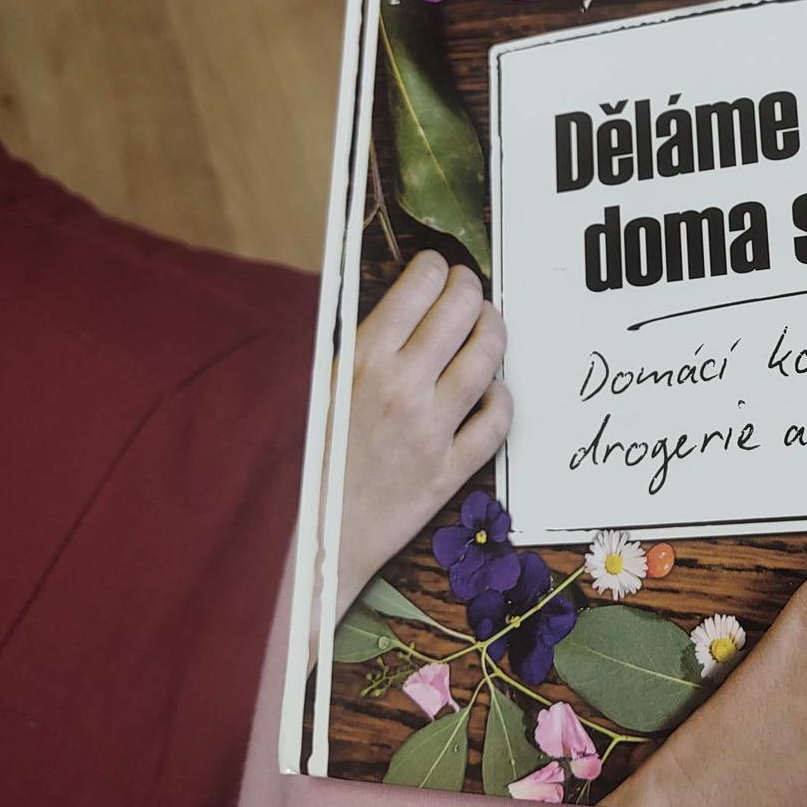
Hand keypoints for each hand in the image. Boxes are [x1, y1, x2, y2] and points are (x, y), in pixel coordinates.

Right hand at [337, 250, 511, 619]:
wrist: (310, 540)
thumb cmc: (304, 461)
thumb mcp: (312, 392)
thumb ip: (349, 348)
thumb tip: (387, 306)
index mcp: (360, 363)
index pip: (415, 292)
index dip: (433, 269)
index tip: (436, 266)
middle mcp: (402, 390)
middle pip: (459, 315)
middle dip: (470, 288)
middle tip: (468, 285)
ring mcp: (431, 431)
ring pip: (486, 362)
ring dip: (494, 331)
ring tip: (489, 321)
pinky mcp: (451, 470)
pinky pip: (495, 424)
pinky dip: (502, 398)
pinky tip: (494, 387)